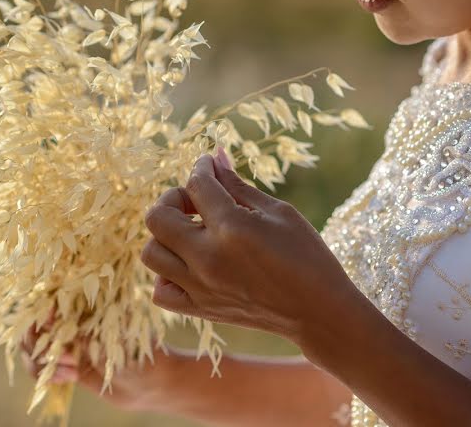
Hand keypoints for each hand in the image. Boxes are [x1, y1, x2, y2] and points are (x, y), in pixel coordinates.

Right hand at [18, 305, 176, 411]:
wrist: (154, 383)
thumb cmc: (142, 352)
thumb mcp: (116, 339)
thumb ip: (88, 333)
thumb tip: (59, 322)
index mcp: (84, 307)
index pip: (48, 299)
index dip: (41, 310)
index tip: (49, 321)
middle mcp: (71, 322)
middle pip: (32, 325)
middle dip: (39, 342)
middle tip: (67, 357)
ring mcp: (67, 344)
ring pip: (32, 348)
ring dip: (41, 362)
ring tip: (71, 371)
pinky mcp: (66, 366)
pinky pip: (40, 368)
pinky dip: (43, 375)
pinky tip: (67, 379)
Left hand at [139, 148, 353, 342]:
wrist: (318, 312)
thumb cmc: (307, 256)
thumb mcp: (278, 212)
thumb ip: (239, 185)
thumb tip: (214, 158)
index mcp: (232, 229)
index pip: (197, 185)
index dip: (202, 168)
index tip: (210, 166)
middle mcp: (208, 258)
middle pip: (157, 217)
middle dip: (173, 198)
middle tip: (197, 201)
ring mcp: (200, 288)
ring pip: (151, 253)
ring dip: (165, 235)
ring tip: (192, 232)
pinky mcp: (201, 310)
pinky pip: (160, 291)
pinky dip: (167, 275)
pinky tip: (190, 265)